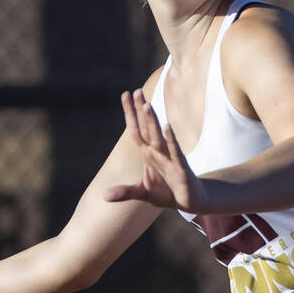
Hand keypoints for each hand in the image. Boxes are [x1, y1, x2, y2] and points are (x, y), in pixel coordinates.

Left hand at [103, 89, 206, 211]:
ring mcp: (170, 159)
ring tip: (146, 105)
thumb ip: (125, 193)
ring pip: (159, 137)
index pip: (137, 130)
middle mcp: (159, 153)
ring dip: (153, 122)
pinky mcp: (181, 170)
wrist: (191, 201)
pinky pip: (175, 153)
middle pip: (147, 128)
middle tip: (136, 91)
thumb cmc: (168, 192)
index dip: (130, 114)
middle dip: (141, 111)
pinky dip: (171, 140)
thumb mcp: (143, 193)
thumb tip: (102, 196)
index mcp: (149, 154)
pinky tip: (167, 127)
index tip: (125, 94)